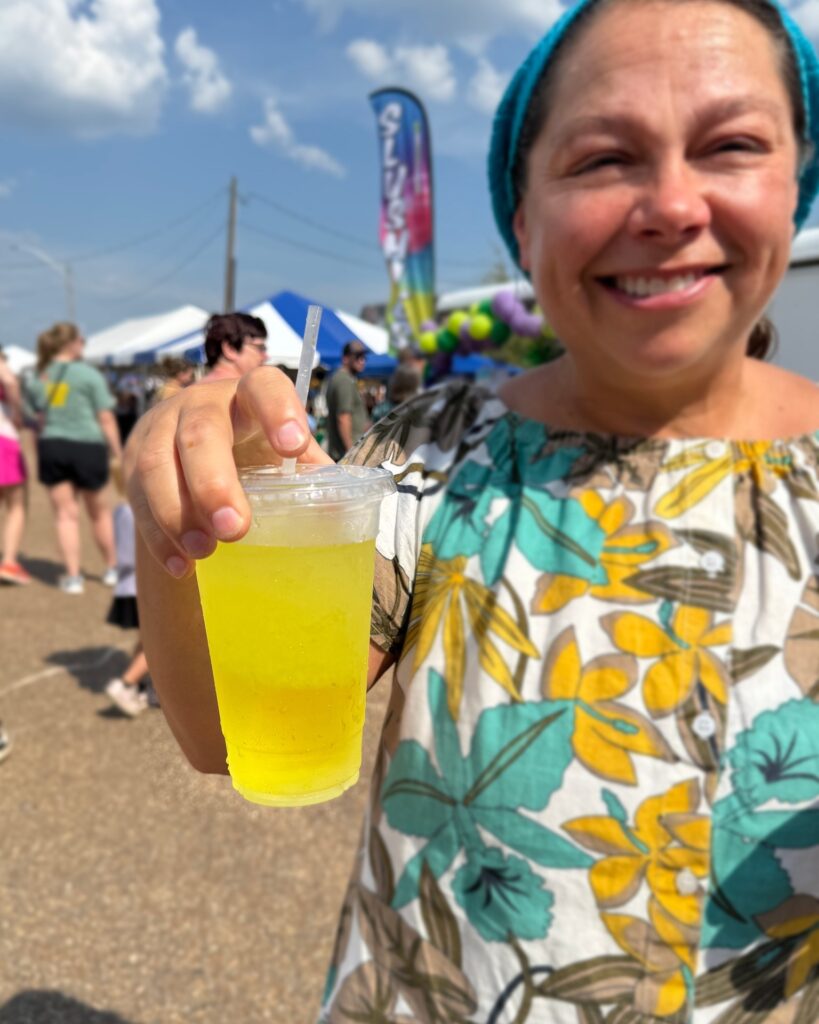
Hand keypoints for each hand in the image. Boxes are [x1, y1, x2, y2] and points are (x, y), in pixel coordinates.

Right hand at [124, 367, 330, 576]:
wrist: (190, 444)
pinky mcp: (134, 461)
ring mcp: (161, 428)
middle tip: (234, 528)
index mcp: (249, 397)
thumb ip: (310, 475)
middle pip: (200, 432)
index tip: (293, 446)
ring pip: (158, 463)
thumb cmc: (253, 451)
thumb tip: (340, 514)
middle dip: (214, 482)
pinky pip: (137, 496)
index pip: (264, 386)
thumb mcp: (283, 454)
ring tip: (203, 550)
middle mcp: (201, 404)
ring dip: (178, 512)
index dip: (278, 410)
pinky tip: (181, 564)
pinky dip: (158, 535)